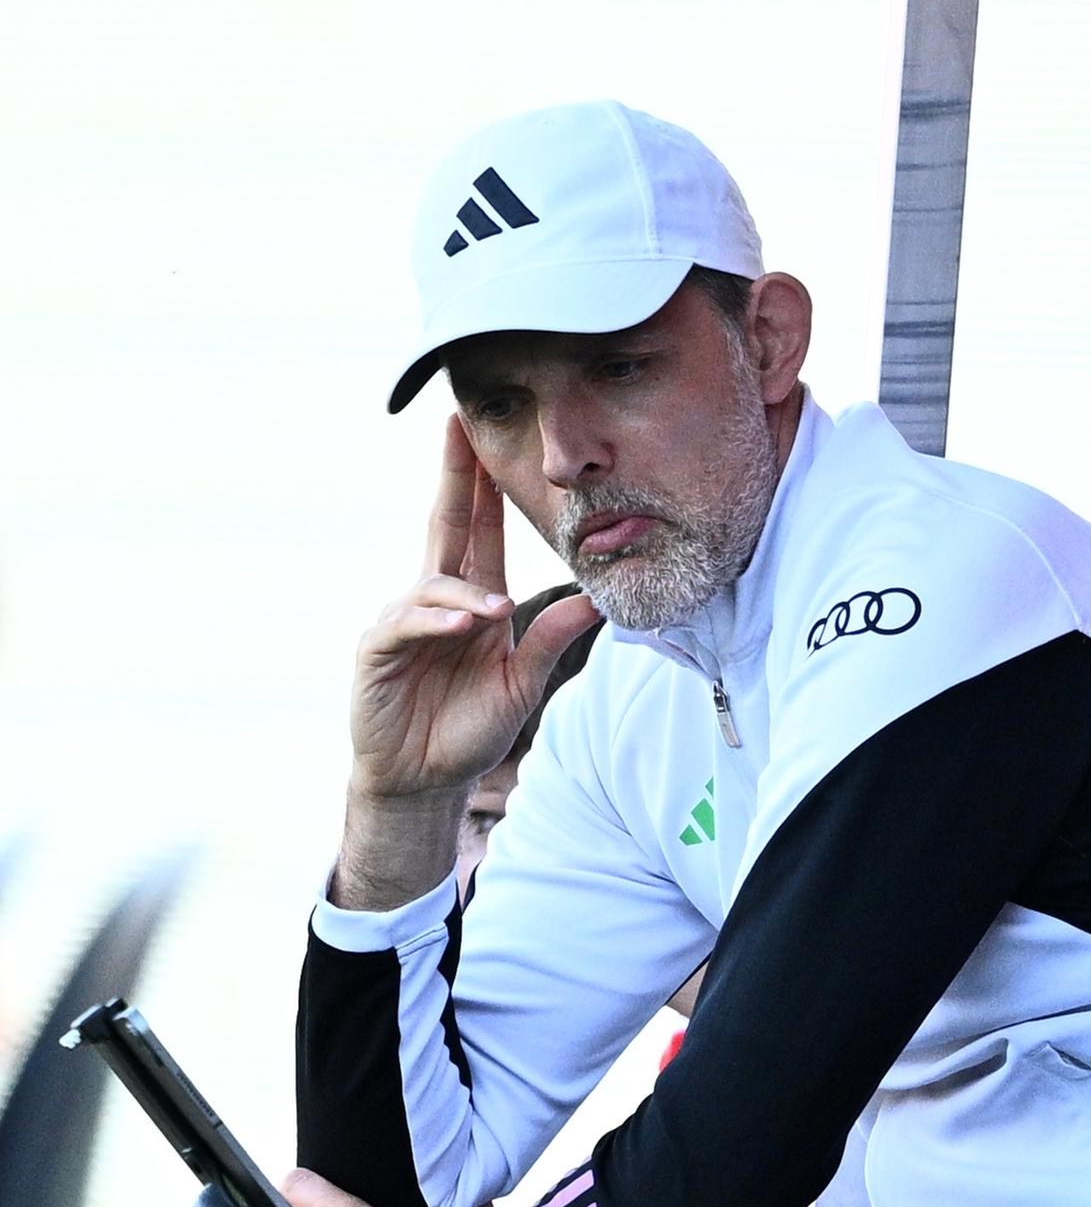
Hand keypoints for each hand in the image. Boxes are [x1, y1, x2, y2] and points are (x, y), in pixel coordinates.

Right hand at [349, 418, 597, 807]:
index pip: (480, 533)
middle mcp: (437, 601)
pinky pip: (406, 625)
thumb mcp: (522, 682)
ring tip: (495, 614)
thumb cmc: (469, 729)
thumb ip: (551, 639)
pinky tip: (462, 626)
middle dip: (454, 478)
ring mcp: (403, 622)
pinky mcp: (378, 651)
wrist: (425, 778)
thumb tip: (596, 601)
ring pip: (433, 584)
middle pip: (446, 528)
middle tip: (459, 428)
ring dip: (466, 593)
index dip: (482, 488)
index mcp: (475, 601)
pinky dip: (436, 622)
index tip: (488, 441)